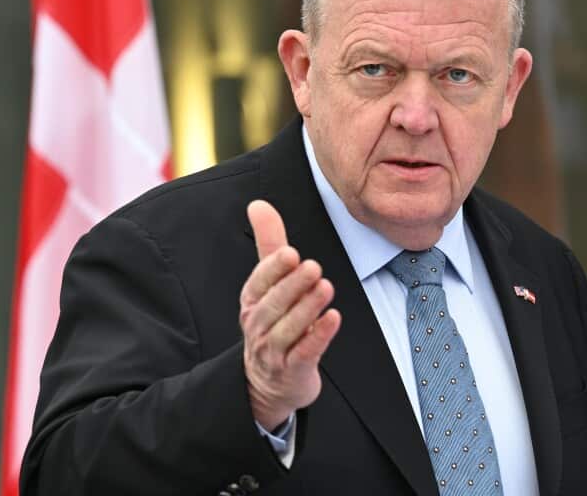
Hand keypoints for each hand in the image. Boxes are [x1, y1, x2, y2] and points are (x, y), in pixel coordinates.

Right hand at [241, 199, 341, 429]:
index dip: (273, 270)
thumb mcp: (268, 284)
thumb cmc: (273, 323)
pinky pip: (305, 353)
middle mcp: (259, 325)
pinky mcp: (293, 370)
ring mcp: (274, 350)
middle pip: (274, 305)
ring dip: (307, 308)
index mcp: (253, 302)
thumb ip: (269, 244)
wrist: (269, 383)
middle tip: (313, 267)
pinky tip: (333, 319)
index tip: (289, 253)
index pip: (259, 283)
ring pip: (288, 329)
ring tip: (326, 287)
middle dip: (292, 286)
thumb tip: (258, 203)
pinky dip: (318, 336)